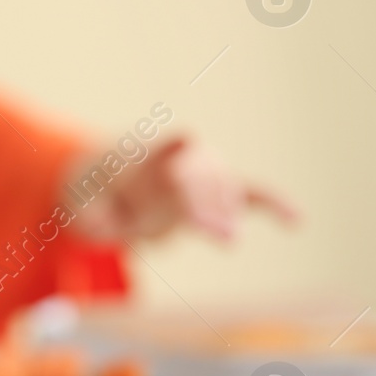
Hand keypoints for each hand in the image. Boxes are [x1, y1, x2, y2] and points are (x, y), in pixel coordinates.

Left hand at [73, 137, 296, 243]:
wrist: (107, 171)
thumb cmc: (92, 189)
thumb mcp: (78, 205)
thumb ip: (93, 217)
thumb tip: (108, 227)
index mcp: (138, 157)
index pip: (155, 151)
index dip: (172, 146)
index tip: (188, 135)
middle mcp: (176, 159)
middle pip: (194, 182)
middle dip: (205, 205)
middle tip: (219, 234)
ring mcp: (200, 172)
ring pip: (219, 191)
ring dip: (225, 213)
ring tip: (228, 240)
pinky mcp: (215, 189)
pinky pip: (249, 194)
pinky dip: (272, 205)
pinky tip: (297, 221)